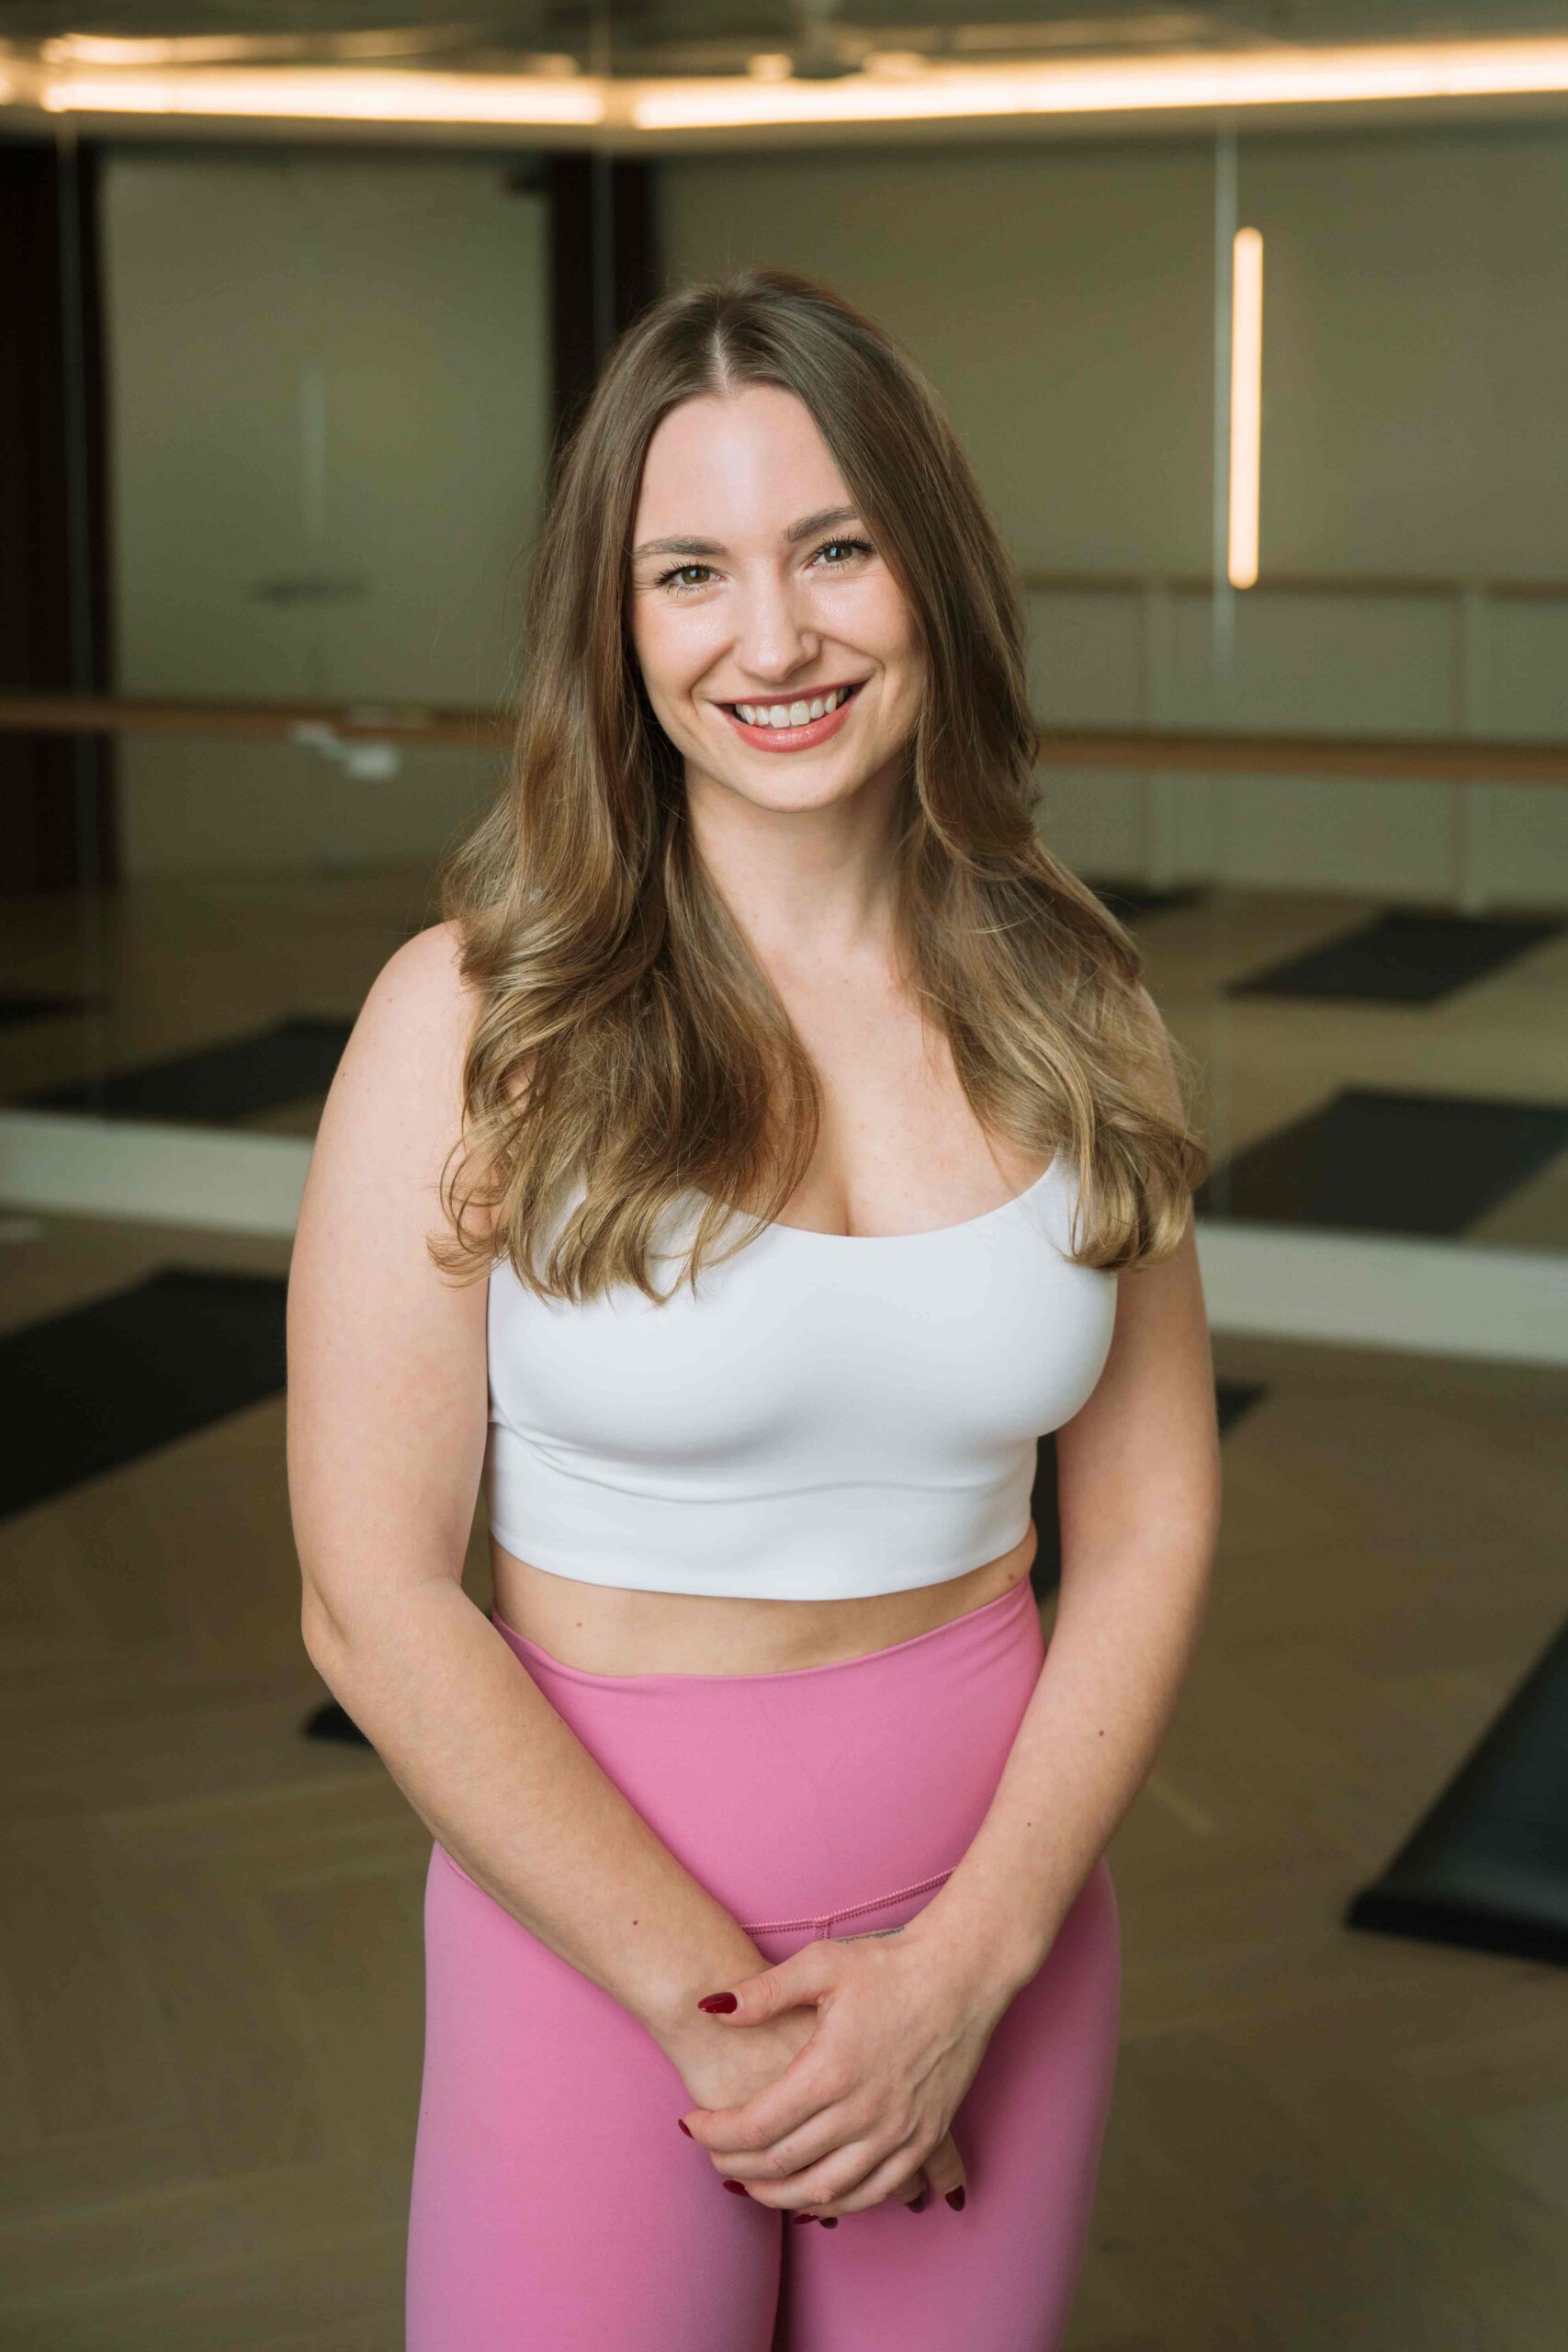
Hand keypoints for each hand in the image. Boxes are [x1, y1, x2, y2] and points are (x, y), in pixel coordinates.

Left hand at [677, 1922, 1008, 2220]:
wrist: (962, 1973)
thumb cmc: (890, 1964)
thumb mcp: (821, 1964)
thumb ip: (764, 1991)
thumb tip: (712, 2009)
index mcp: (831, 2069)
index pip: (756, 2124)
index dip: (714, 2133)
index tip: (690, 2124)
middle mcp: (864, 2111)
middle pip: (783, 2165)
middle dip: (735, 2166)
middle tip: (711, 2155)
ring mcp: (898, 2132)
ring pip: (826, 2191)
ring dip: (779, 2197)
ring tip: (750, 2184)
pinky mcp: (924, 2139)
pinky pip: (874, 2194)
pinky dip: (836, 2204)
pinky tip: (812, 2197)